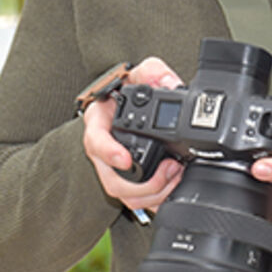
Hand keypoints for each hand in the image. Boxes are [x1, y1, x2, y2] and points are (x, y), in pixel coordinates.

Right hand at [81, 57, 184, 214]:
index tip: (125, 159)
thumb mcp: (138, 73)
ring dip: (152, 193)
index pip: (95, 141)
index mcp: (99, 124)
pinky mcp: (127, 180)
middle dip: (144, 183)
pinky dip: (155, 199)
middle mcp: (102, 150)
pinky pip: (135, 200)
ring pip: (124, 195)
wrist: (126, 102)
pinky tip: (172, 187)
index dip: (109, 153)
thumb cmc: (128, 90)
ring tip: (175, 175)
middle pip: (112, 180)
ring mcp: (112, 169)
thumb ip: (153, 72)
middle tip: (170, 168)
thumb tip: (169, 83)